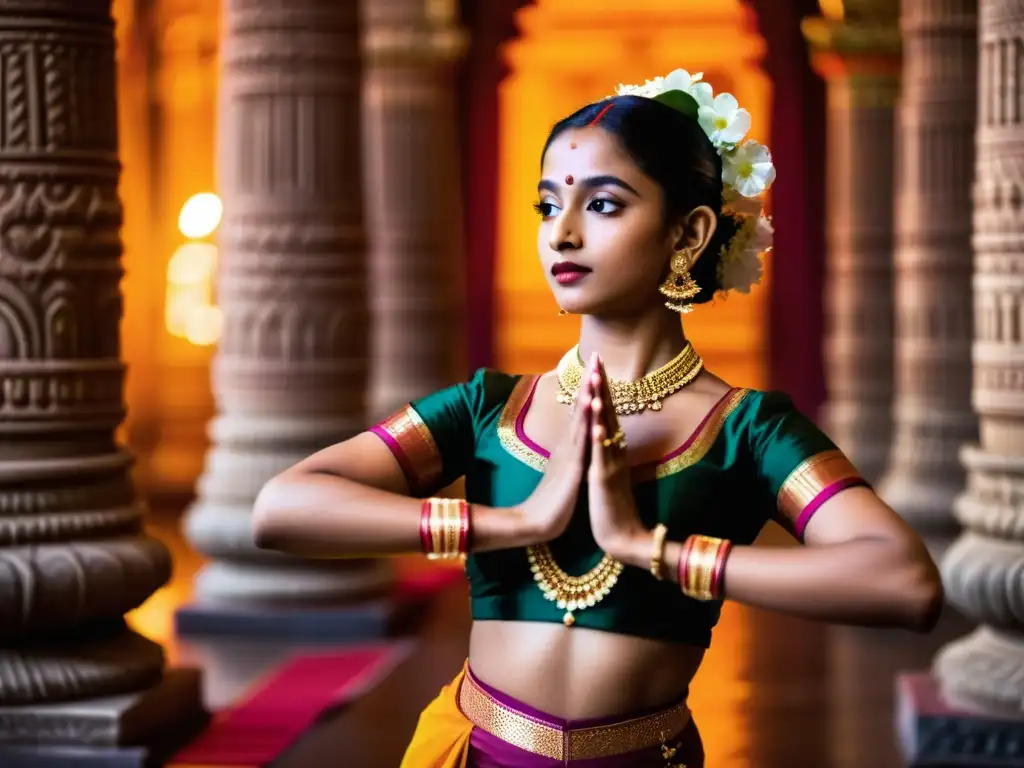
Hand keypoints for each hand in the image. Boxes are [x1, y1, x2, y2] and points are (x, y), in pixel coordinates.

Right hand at [516, 354, 596, 542]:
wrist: (538, 524)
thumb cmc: (554, 502)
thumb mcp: (565, 473)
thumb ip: (569, 456)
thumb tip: (573, 444)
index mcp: (569, 447)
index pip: (580, 412)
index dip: (587, 389)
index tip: (595, 366)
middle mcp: (568, 446)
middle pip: (580, 407)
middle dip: (588, 381)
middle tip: (595, 356)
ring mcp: (569, 455)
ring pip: (580, 419)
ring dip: (587, 394)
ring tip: (593, 371)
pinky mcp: (573, 468)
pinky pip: (582, 441)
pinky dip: (587, 421)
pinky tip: (592, 405)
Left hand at [588, 357, 648, 561]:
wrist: (621, 539)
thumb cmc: (612, 509)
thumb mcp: (608, 475)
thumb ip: (608, 455)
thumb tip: (606, 437)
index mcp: (612, 451)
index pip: (607, 413)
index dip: (602, 388)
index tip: (595, 364)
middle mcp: (615, 453)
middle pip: (609, 412)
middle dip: (602, 384)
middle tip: (597, 357)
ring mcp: (611, 464)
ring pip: (606, 428)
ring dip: (602, 403)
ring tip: (596, 379)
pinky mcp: (604, 480)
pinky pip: (601, 454)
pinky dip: (598, 435)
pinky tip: (595, 421)